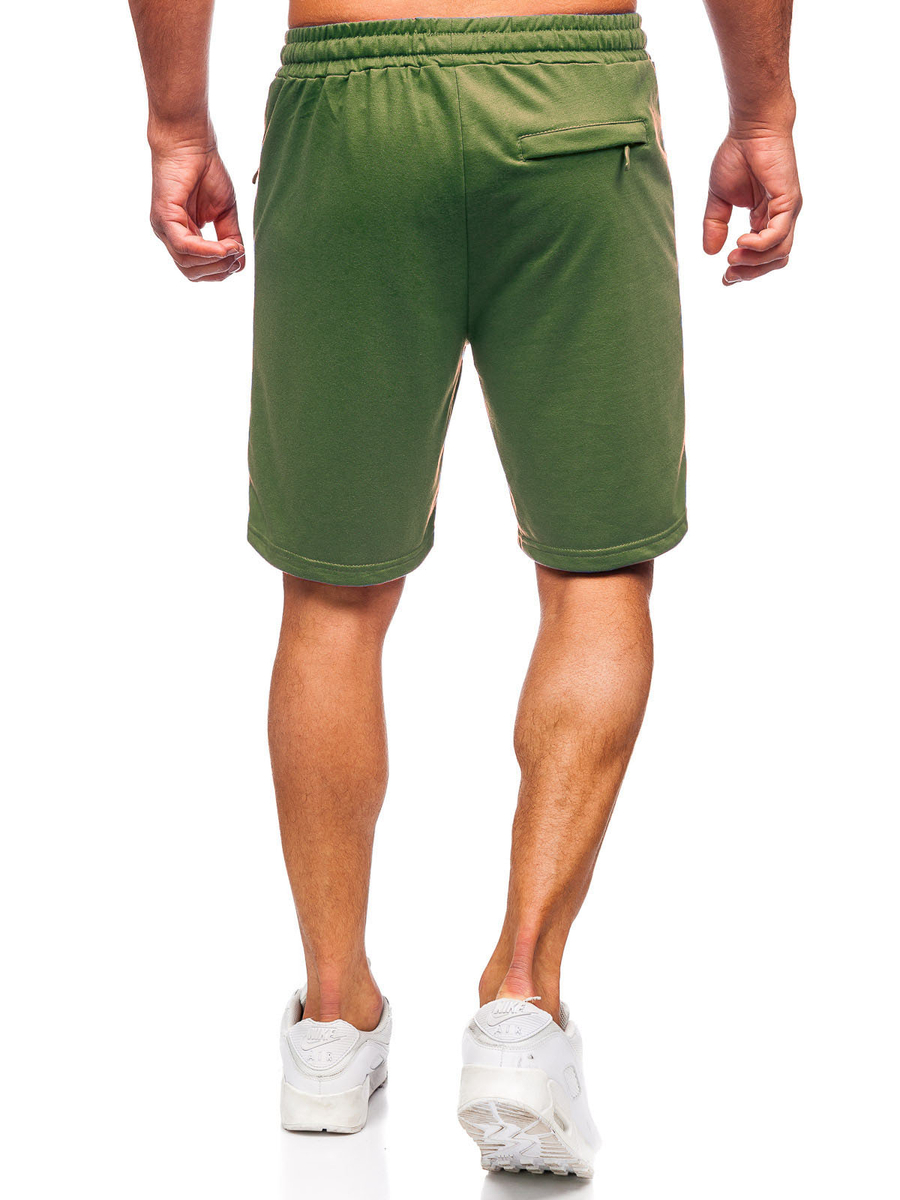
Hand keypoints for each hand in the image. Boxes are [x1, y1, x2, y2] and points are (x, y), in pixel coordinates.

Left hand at [149, 134, 244, 281]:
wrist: (191, 142)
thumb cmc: (206, 171)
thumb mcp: (224, 213)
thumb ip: (230, 238)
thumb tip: (240, 262)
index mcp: (183, 236)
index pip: (198, 270)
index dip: (220, 270)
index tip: (239, 256)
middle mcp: (169, 235)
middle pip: (191, 272)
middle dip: (218, 269)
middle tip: (237, 255)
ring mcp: (163, 227)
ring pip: (186, 263)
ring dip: (215, 260)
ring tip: (233, 248)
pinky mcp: (163, 216)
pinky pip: (183, 245)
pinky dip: (205, 250)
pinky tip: (223, 247)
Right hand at [703, 129, 801, 285]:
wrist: (751, 127)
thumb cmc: (737, 155)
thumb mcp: (719, 199)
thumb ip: (715, 225)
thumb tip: (710, 253)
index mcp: (765, 219)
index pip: (762, 255)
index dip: (745, 270)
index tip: (724, 278)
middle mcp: (780, 217)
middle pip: (776, 260)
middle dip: (751, 272)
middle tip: (729, 274)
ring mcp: (787, 210)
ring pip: (780, 252)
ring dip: (755, 261)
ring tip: (732, 257)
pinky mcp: (789, 200)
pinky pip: (778, 234)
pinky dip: (760, 244)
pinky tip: (741, 241)